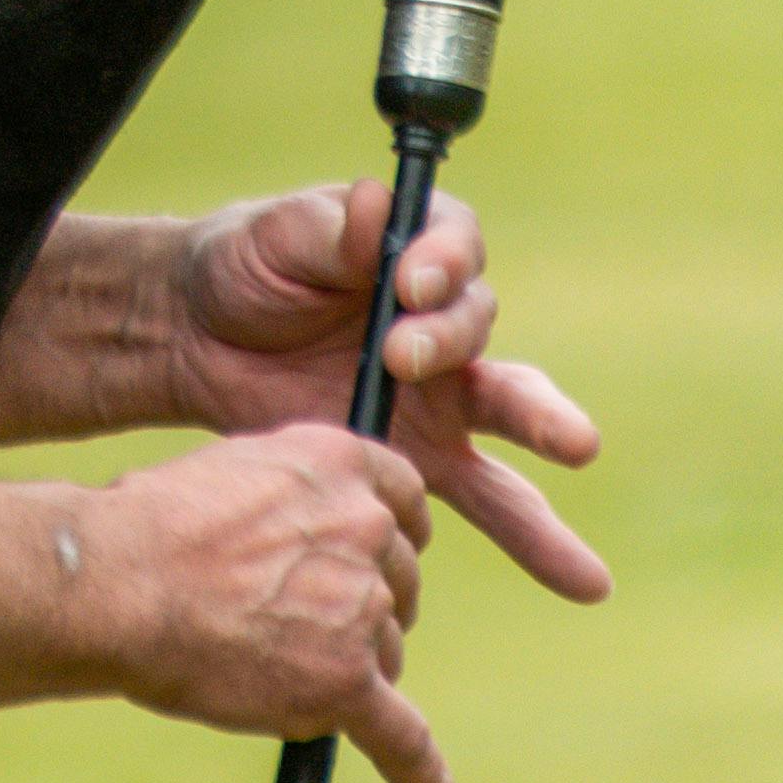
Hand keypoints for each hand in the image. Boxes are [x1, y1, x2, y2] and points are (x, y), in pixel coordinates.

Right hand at [83, 422, 447, 782]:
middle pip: (397, 581)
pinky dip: (415, 765)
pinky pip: (401, 733)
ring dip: (348, 668)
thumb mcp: (233, 473)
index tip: (377, 556)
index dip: (389, 534)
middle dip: (363, 605)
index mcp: (337, 463)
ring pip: (386, 653)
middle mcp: (365, 526)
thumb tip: (299, 545)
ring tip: (270, 672)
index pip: (405, 498)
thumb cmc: (148, 529)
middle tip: (299, 624)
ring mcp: (362, 605)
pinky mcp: (346, 680)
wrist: (116, 583)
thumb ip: (289, 501)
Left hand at [159, 188, 610, 605]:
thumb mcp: (277, 234)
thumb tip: (375, 204)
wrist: (200, 338)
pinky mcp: (421, 456)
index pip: (456, 249)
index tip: (407, 286)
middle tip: (428, 366)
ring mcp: (441, 394)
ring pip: (511, 418)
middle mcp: (445, 321)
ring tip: (582, 455)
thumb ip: (333, 229)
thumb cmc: (245, 264)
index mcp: (418, 251)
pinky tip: (581, 579)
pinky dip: (534, 536)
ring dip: (551, 439)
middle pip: (485, 335)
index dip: (442, 265)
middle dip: (480, 344)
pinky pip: (486, 494)